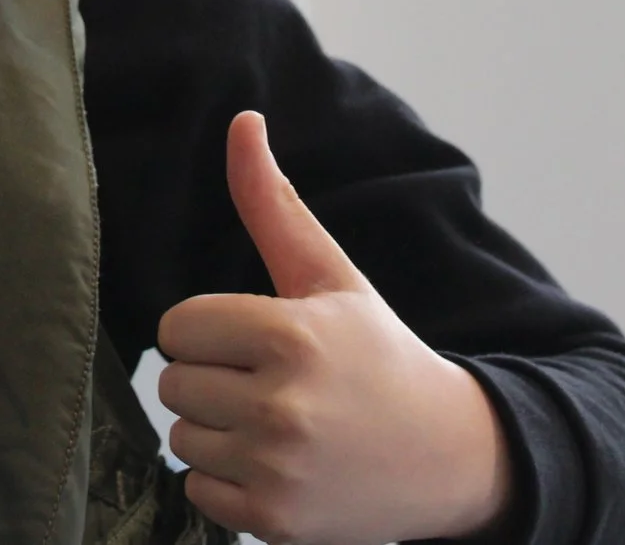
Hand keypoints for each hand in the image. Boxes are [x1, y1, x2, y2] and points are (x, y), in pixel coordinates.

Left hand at [155, 112, 511, 544]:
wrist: (450, 457)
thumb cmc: (379, 355)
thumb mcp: (332, 277)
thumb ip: (274, 204)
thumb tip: (242, 120)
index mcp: (293, 335)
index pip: (178, 326)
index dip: (208, 330)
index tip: (251, 338)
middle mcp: (283, 405)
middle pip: (174, 382)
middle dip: (211, 378)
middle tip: (268, 382)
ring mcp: (279, 468)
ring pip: (181, 436)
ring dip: (215, 430)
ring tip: (274, 423)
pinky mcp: (277, 520)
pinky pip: (198, 490)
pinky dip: (226, 481)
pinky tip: (276, 465)